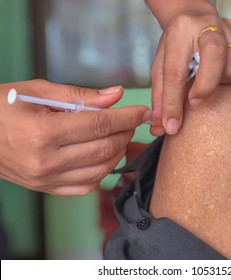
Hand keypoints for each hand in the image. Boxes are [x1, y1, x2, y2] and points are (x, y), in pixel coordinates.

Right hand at [0, 79, 150, 194]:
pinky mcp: (47, 188)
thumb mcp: (38, 91)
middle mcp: (46, 161)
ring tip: (120, 135)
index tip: (142, 111)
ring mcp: (46, 180)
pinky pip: (86, 186)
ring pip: (101, 170)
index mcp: (43, 132)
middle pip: (105, 148)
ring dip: (118, 151)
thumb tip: (116, 95)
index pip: (100, 125)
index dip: (127, 116)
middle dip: (126, 132)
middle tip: (132, 120)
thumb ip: (80, 95)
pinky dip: (102, 171)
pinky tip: (104, 155)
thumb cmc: (1, 107)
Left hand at [150, 14, 230, 135]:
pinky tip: (225, 70)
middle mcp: (206, 25)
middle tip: (196, 100)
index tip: (173, 125)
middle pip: (215, 57)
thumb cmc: (177, 47)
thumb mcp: (162, 66)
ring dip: (223, 82)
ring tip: (212, 78)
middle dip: (206, 86)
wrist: (196, 20)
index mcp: (180, 32)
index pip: (175, 72)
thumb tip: (163, 126)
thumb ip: (161, 96)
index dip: (173, 102)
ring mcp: (230, 28)